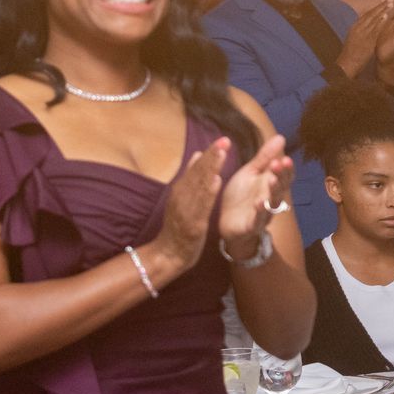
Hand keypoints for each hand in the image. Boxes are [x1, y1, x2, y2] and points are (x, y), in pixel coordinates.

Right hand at [150, 140, 230, 276]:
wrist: (168, 254)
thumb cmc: (178, 226)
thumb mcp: (181, 198)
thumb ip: (190, 177)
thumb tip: (197, 153)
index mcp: (180, 189)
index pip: (196, 168)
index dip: (210, 153)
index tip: (222, 139)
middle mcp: (181, 196)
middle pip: (198, 173)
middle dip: (212, 156)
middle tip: (225, 140)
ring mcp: (186, 210)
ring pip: (200, 186)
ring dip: (211, 169)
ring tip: (222, 154)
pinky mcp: (192, 224)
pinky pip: (201, 206)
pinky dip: (208, 193)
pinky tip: (216, 181)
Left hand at [218, 134, 294, 252]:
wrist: (228, 223)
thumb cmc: (241, 196)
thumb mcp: (251, 173)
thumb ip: (265, 157)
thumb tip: (281, 137)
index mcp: (270, 184)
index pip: (285, 175)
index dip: (287, 168)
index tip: (285, 158)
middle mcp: (271, 199)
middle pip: (281, 187)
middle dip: (281, 176)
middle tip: (279, 164)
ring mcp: (263, 213)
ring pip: (272, 202)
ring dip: (273, 191)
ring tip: (272, 181)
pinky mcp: (252, 225)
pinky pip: (258, 219)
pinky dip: (260, 212)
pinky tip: (260, 203)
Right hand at [335, 0, 391, 77]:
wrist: (347, 64)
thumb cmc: (350, 54)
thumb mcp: (353, 39)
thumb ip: (359, 32)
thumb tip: (364, 27)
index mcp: (355, 27)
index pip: (366, 14)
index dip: (375, 7)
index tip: (382, 1)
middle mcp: (358, 28)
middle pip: (370, 13)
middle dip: (380, 5)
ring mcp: (362, 33)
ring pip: (374, 19)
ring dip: (382, 10)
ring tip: (390, 3)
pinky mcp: (366, 40)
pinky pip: (375, 29)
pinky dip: (380, 22)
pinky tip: (386, 16)